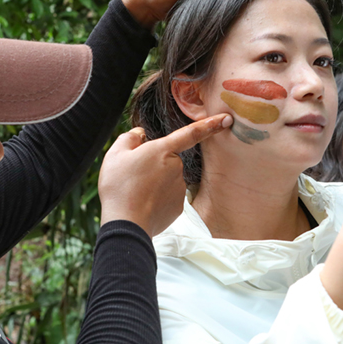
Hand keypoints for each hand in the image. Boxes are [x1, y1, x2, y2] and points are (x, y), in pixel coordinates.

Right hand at [98, 113, 232, 236]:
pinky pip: (167, 196)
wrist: (126, 224)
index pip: (191, 133)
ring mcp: (179, 188)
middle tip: (131, 176)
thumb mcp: (115, 155)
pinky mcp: (178, 207)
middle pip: (167, 159)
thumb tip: (141, 134)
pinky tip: (142, 204)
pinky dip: (156, 199)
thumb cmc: (119, 187)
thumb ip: (130, 138)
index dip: (210, 124)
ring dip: (154, 183)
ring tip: (134, 192)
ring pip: (166, 179)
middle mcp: (176, 167)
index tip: (227, 119)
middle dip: (153, 164)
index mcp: (163, 150)